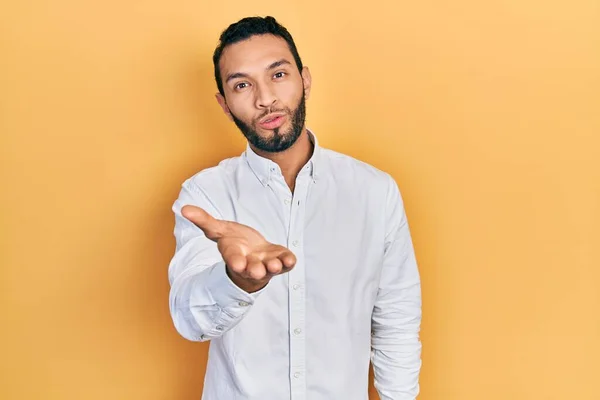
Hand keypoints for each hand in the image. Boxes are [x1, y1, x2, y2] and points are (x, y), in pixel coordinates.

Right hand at [181, 205, 296, 292]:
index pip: (234, 260)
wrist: (252, 253)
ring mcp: (266, 264)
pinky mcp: (280, 261)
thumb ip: (204, 221)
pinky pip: (285, 264)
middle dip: (256, 270)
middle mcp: (251, 264)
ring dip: (274, 267)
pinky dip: (288, 262)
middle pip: (253, 270)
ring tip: (275, 265)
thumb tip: (184, 208)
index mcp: (235, 256)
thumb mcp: (218, 231)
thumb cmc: (234, 243)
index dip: (236, 262)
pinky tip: (290, 259)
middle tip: (257, 270)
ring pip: (271, 269)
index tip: (237, 263)